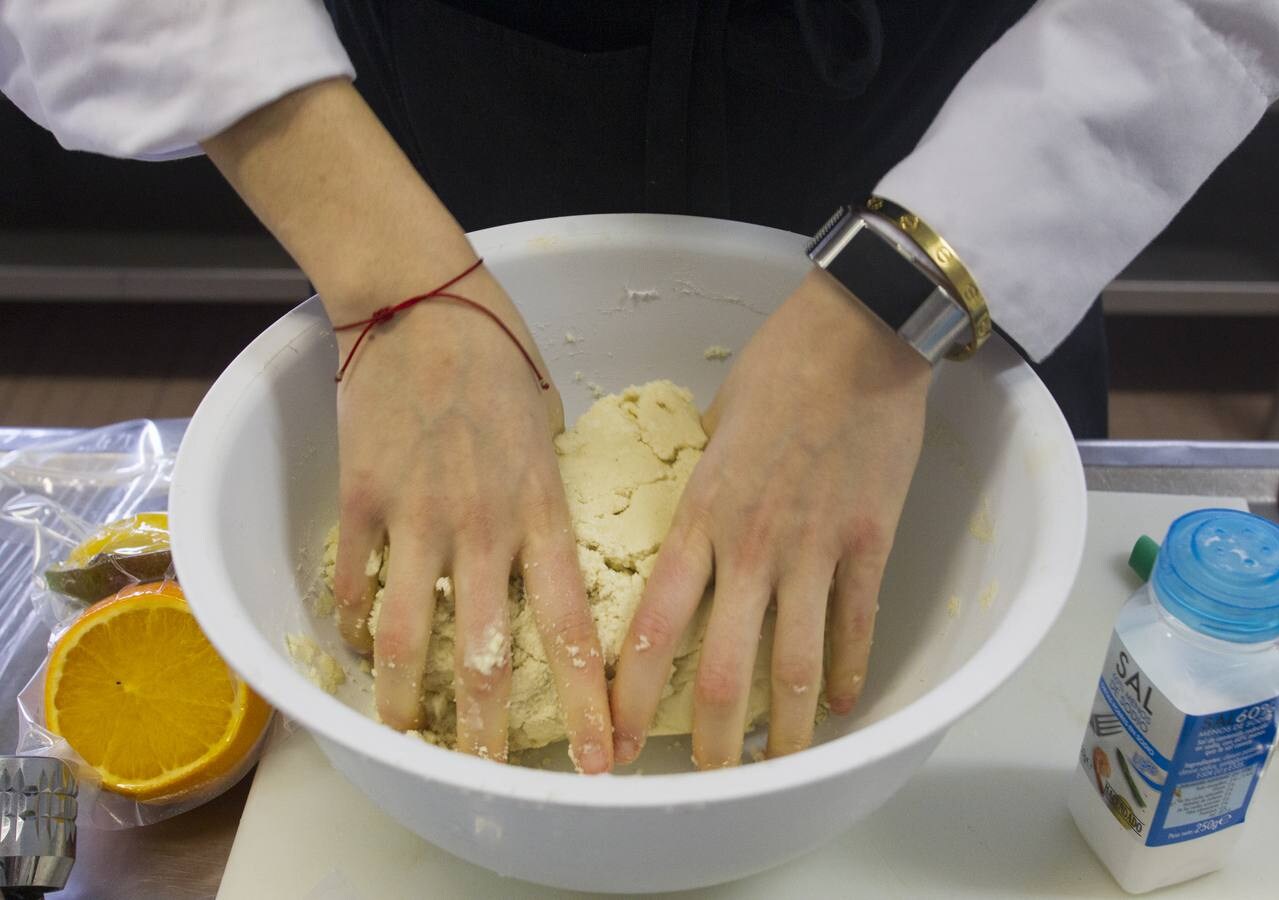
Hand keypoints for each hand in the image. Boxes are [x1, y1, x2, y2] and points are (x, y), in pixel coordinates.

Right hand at [203, 80, 612, 772]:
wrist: (421, 298)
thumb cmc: (499, 353)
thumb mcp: (547, 430)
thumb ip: (544, 499)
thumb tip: (536, 551)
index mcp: (543, 508)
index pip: (572, 625)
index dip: (588, 700)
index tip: (599, 756)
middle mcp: (484, 525)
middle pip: (489, 652)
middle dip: (492, 729)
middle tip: (491, 776)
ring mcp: (418, 514)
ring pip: (411, 635)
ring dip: (407, 696)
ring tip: (407, 731)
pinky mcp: (363, 498)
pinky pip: (359, 581)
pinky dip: (358, 620)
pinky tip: (361, 643)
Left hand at [610, 268, 931, 766]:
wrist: (858, 336)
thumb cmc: (777, 369)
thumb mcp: (712, 430)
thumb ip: (702, 494)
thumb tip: (698, 533)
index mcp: (698, 518)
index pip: (651, 630)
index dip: (628, 698)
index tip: (615, 740)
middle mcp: (749, 548)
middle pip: (721, 671)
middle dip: (709, 740)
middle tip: (704, 778)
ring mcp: (812, 550)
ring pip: (796, 668)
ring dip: (787, 731)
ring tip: (779, 767)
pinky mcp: (868, 543)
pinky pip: (856, 626)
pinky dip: (850, 673)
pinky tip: (845, 706)